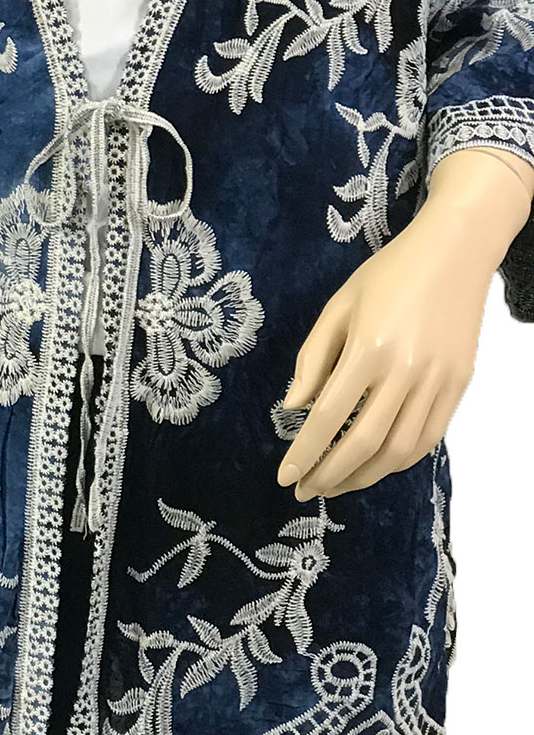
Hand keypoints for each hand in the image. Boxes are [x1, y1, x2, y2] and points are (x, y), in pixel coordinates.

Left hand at [276, 151, 528, 497]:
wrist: (452, 254)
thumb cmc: (386, 274)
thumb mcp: (338, 305)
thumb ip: (313, 357)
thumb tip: (293, 406)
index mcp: (369, 350)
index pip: (330, 416)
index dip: (306, 451)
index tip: (286, 476)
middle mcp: (406, 374)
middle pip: (364, 443)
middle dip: (331, 474)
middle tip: (306, 490)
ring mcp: (438, 384)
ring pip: (400, 451)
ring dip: (365, 476)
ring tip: (335, 484)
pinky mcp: (459, 387)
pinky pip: (428, 438)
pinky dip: (399, 459)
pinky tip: (374, 464)